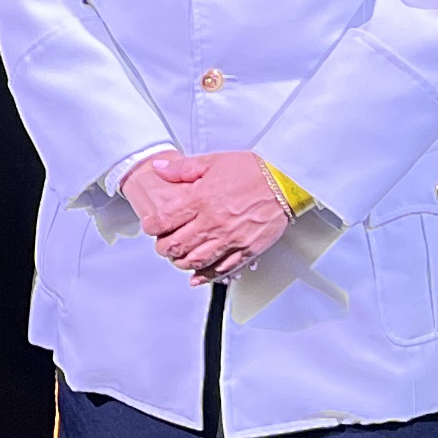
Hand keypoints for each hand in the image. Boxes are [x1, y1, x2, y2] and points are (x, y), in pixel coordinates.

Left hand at [127, 149, 293, 279]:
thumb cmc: (253, 170)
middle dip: (163, 247)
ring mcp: (228, 239)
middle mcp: (211, 222)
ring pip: (194, 261)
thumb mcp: (213, 161)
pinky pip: (220, 269)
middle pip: (175, 246)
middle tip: (163, 243)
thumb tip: (159, 168)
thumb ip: (182, 168)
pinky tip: (197, 276)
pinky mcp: (244, 250)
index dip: (151, 226)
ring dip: (180, 262)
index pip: (163, 220)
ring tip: (178, 257)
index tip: (151, 226)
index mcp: (200, 199)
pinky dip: (205, 276)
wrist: (286, 181)